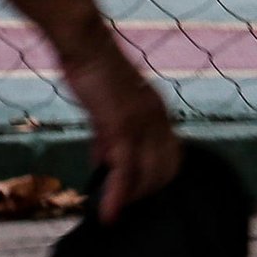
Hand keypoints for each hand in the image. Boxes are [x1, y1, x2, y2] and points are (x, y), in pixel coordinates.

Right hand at [60, 35, 181, 222]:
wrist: (85, 44)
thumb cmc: (92, 72)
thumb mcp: (106, 108)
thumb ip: (108, 135)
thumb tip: (103, 161)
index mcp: (157, 111)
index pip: (171, 155)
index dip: (156, 179)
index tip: (136, 193)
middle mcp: (158, 117)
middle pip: (168, 170)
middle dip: (148, 193)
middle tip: (124, 207)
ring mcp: (143, 122)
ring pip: (150, 175)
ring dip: (132, 199)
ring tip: (114, 212)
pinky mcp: (123, 126)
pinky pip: (125, 170)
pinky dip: (117, 196)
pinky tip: (107, 212)